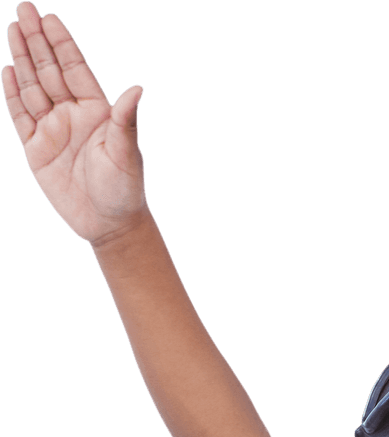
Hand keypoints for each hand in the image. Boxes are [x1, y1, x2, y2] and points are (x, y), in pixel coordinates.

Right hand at [3, 1, 147, 245]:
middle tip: (23, 8)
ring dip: (22, 59)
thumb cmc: (125, 189)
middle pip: (50, 71)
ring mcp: (53, 130)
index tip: (50, 17)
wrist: (109, 223)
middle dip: (36, 40)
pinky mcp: (36, 149)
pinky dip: (13, 93)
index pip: (75, 70)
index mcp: (97, 113)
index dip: (62, 44)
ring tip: (13, 29)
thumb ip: (126, 120)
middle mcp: (73, 116)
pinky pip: (20, 115)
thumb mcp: (126, 153)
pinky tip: (7, 69)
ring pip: (32, 87)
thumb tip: (137, 88)